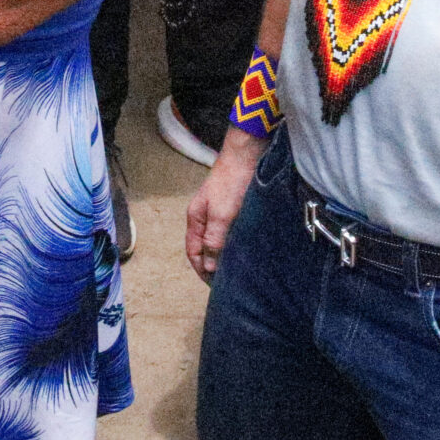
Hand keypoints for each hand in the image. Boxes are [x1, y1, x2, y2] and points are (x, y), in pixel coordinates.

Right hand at [186, 132, 262, 280]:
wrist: (247, 155)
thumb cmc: (232, 183)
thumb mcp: (221, 215)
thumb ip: (214, 240)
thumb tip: (209, 266)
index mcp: (196, 219)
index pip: (193, 251)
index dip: (201, 269)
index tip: (213, 284)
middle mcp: (204, 217)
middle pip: (204, 247)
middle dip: (211, 265)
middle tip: (226, 281)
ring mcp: (218, 211)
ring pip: (217, 239)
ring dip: (223, 254)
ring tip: (235, 269)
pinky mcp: (232, 207)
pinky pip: (229, 231)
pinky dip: (233, 242)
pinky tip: (243, 249)